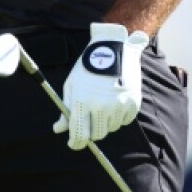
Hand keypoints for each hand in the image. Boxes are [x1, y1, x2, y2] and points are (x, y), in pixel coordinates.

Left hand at [53, 23, 148, 149]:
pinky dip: (119, 115)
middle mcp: (102, 106)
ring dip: (105, 121)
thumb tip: (58, 129)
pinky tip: (115, 100)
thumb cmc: (87, 67)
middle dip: (91, 129)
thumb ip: (66, 109)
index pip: (80, 135)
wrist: (113, 48)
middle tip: (90, 117)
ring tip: (104, 102)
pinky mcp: (132, 103)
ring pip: (111, 128)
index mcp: (83, 101)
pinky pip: (124, 121)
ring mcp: (119, 105)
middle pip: (97, 134)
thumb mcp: (72, 85)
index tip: (74, 143)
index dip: (76, 143)